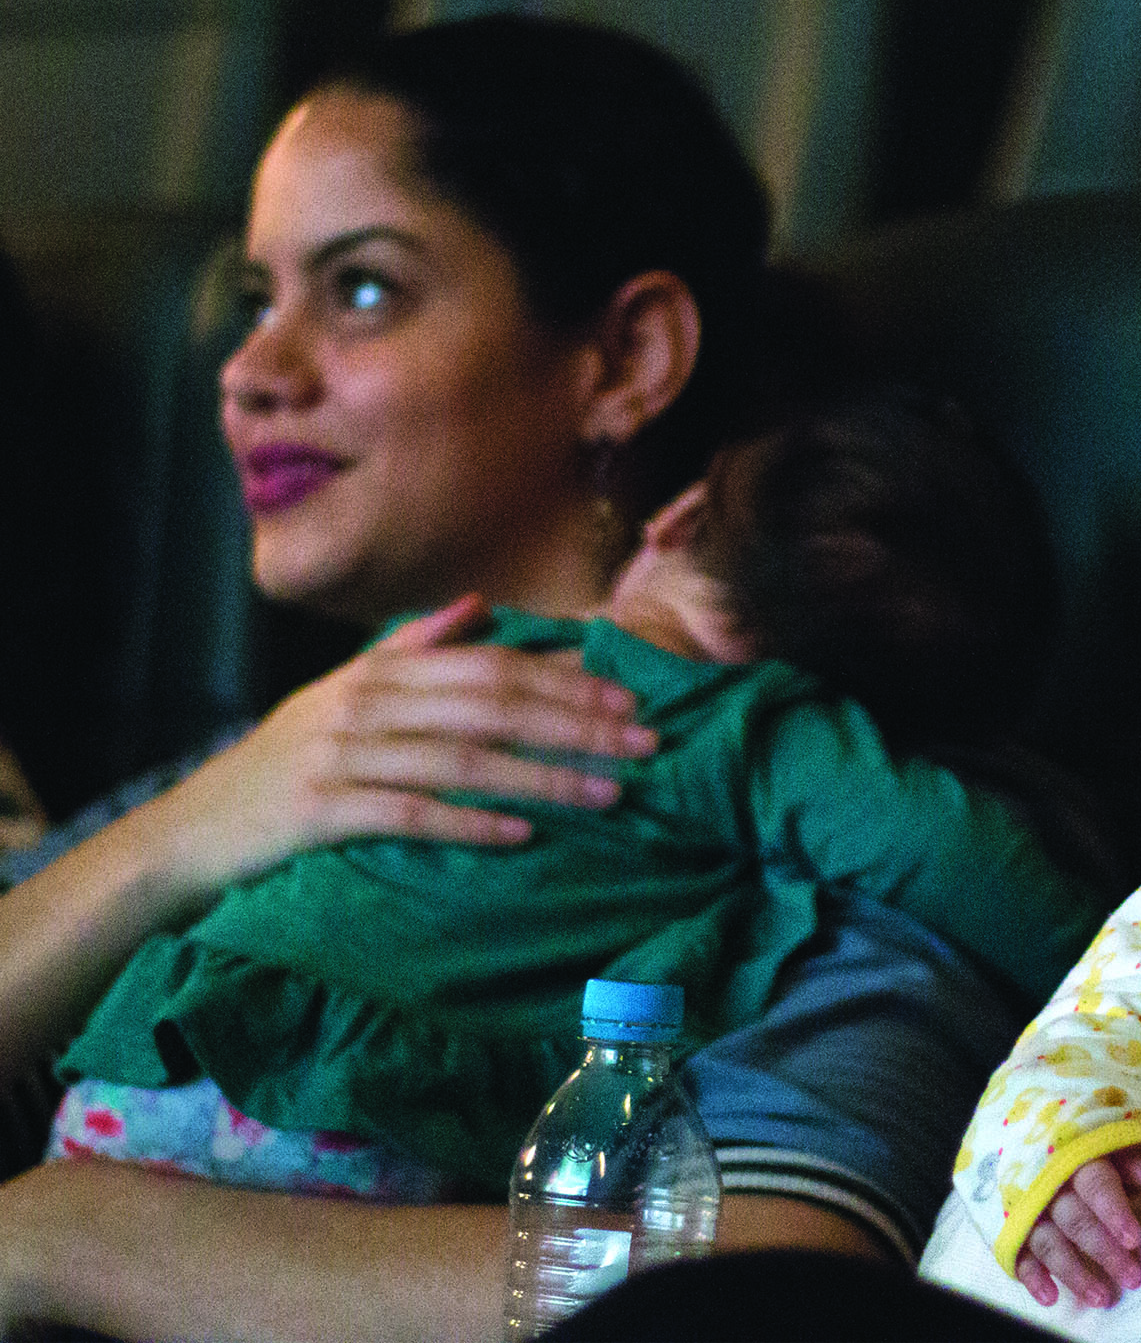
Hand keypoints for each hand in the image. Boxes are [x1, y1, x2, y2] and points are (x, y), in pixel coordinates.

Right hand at [130, 596, 658, 897]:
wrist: (194, 828)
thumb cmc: (284, 760)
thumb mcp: (343, 692)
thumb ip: (414, 649)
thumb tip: (479, 606)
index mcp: (380, 673)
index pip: (492, 667)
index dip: (565, 681)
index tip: (631, 699)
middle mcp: (364, 705)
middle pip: (491, 707)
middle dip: (576, 724)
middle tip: (645, 744)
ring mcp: (341, 756)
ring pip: (463, 761)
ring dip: (544, 778)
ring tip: (609, 794)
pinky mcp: (321, 812)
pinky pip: (409, 815)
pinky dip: (469, 823)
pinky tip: (521, 834)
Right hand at [1014, 1146, 1140, 1309]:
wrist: (1036, 1144)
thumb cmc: (1091, 1151)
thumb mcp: (1114, 1146)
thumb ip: (1137, 1162)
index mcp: (1078, 1157)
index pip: (1096, 1185)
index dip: (1114, 1211)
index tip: (1134, 1240)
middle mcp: (1050, 1184)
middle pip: (1076, 1220)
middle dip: (1104, 1251)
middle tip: (1133, 1279)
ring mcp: (1029, 1209)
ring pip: (1049, 1243)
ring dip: (1075, 1273)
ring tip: (1102, 1299)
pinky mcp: (1014, 1229)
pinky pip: (1019, 1256)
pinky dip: (1033, 1278)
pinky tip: (1050, 1298)